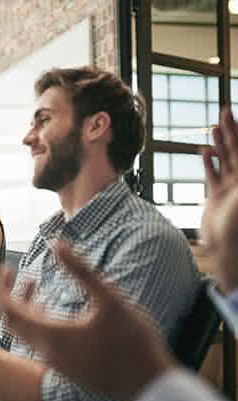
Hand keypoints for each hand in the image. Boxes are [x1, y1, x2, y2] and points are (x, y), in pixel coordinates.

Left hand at [0, 241, 175, 400]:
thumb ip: (82, 271)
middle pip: (11, 319)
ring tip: (20, 280)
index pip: (10, 310)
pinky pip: (38, 338)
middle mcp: (47, 350)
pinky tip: (41, 302)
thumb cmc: (133, 342)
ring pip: (25, 329)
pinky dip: (33, 318)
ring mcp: (55, 360)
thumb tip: (57, 244)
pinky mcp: (64, 364)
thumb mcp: (110, 300)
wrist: (149, 385)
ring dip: (17, 305)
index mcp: (52, 336)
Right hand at [200, 109, 237, 293]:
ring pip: (225, 160)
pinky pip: (212, 175)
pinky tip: (205, 151)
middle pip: (237, 150)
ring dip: (220, 144)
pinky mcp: (216, 197)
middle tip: (225, 112)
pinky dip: (209, 163)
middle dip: (232, 131)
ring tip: (215, 127)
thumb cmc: (237, 226)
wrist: (227, 249)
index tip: (237, 117)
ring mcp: (230, 188)